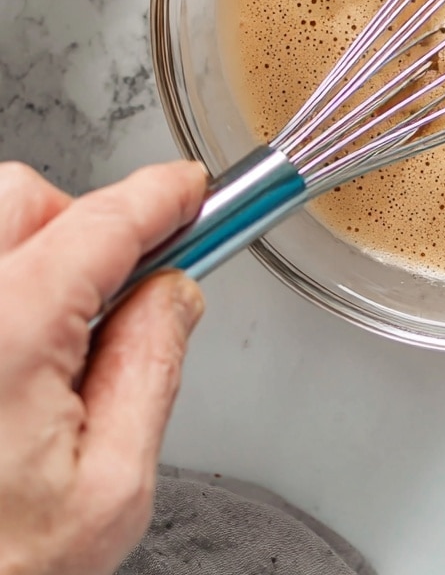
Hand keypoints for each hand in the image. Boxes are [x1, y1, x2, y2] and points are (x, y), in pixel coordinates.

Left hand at [0, 159, 207, 574]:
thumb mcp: (109, 490)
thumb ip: (151, 369)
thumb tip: (173, 295)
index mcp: (6, 334)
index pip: (103, 221)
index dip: (162, 196)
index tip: (189, 190)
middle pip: (25, 198)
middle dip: (85, 223)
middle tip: (115, 289)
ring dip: (33, 252)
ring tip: (52, 340)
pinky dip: (4, 286)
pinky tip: (11, 357)